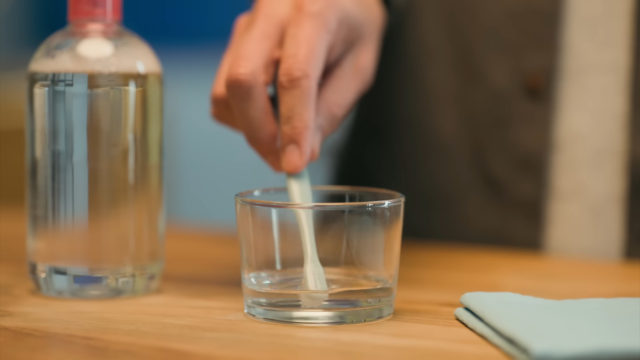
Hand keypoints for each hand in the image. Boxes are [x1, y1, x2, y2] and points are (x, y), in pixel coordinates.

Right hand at [211, 0, 386, 172]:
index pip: (294, 76)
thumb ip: (332, 108)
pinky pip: (223, 90)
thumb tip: (303, 152)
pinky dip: (241, 115)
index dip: (292, 126)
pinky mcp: (235, 41)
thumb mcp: (360, 67)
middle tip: (282, 161)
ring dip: (249, 127)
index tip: (294, 164)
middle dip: (259, 133)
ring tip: (280, 136)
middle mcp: (272, 14)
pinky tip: (268, 114)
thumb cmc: (352, 27)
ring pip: (226, 90)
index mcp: (314, 14)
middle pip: (243, 81)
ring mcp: (247, 26)